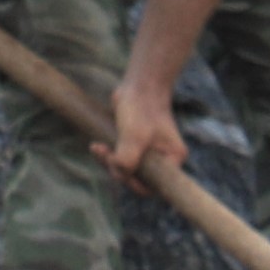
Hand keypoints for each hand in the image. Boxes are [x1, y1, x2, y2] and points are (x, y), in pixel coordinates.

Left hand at [98, 74, 186, 194]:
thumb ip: (127, 160)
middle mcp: (164, 159)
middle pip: (138, 178)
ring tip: (97, 148)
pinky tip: (97, 146)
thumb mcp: (134, 136)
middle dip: (118, 170)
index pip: (154, 186)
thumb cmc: (140, 108)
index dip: (135, 184)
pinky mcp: (136, 146)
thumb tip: (119, 174)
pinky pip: (122, 159)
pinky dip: (109, 155)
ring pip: (127, 169)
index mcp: (172, 160)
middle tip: (105, 154)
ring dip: (110, 162)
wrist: (138, 84)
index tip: (120, 172)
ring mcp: (149, 153)